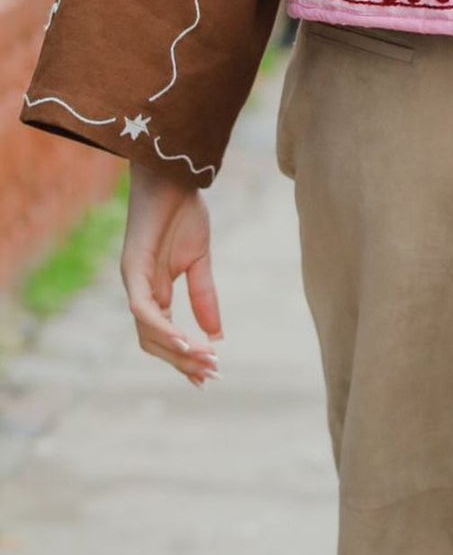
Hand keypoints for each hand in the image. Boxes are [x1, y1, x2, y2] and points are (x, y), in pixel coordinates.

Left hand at [120, 164, 221, 387]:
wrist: (174, 179)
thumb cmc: (183, 214)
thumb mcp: (200, 261)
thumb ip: (205, 296)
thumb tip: (217, 334)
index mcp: (155, 293)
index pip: (166, 336)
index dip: (186, 357)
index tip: (211, 374)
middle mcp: (140, 294)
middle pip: (155, 343)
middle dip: (183, 362)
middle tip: (211, 375)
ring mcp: (133, 283)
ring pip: (148, 333)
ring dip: (177, 351)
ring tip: (205, 360)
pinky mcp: (132, 270)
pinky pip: (145, 310)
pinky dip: (165, 329)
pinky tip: (187, 340)